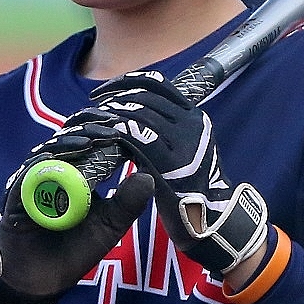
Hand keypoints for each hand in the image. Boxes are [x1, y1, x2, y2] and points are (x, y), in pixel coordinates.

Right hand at [0, 124, 154, 303]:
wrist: (43, 280)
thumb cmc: (75, 250)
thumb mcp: (108, 226)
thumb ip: (126, 204)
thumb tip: (148, 178)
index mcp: (77, 175)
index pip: (89, 143)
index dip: (105, 132)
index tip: (127, 125)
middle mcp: (54, 173)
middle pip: (69, 141)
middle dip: (90, 131)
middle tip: (111, 125)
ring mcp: (33, 182)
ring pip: (49, 153)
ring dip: (69, 144)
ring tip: (90, 140)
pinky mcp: (16, 196)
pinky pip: (28, 175)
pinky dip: (42, 166)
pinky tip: (56, 160)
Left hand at [88, 70, 267, 276]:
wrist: (213, 221)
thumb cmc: (192, 190)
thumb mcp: (188, 151)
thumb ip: (170, 131)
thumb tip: (139, 114)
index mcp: (195, 117)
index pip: (159, 85)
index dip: (129, 82)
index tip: (107, 90)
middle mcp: (192, 124)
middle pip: (144, 97)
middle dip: (113, 98)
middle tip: (91, 107)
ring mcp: (183, 142)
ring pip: (137, 114)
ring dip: (109, 115)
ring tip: (90, 122)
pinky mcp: (170, 162)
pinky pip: (134, 137)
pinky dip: (113, 133)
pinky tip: (100, 138)